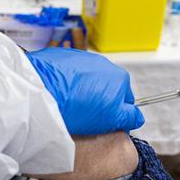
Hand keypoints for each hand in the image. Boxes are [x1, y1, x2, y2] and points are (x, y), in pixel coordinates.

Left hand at [26, 48, 144, 135]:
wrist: (42, 90)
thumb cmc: (78, 107)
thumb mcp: (111, 119)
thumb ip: (129, 117)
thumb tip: (137, 117)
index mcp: (120, 78)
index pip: (126, 100)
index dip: (116, 114)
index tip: (105, 123)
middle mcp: (104, 64)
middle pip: (108, 88)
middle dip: (100, 101)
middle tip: (86, 116)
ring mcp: (83, 58)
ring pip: (89, 80)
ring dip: (84, 91)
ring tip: (70, 105)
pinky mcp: (62, 56)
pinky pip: (70, 72)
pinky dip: (67, 82)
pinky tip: (59, 94)